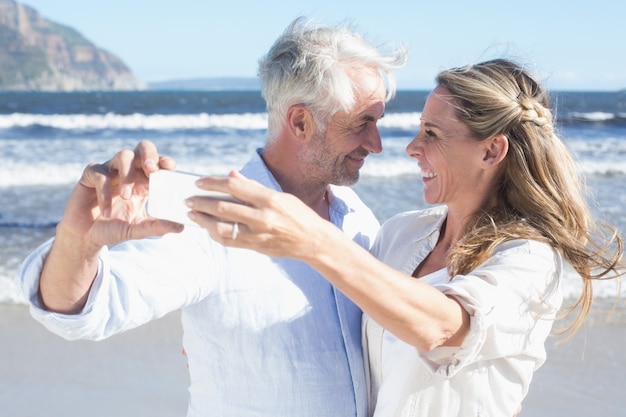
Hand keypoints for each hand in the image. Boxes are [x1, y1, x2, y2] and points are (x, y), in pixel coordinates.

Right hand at [58, 140, 182, 251]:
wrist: (85, 237)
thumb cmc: (113, 229)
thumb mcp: (137, 229)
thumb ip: (156, 227)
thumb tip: (180, 227)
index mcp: (143, 180)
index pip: (158, 163)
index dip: (164, 161)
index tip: (170, 166)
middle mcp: (129, 171)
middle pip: (143, 148)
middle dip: (149, 155)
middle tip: (152, 169)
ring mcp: (110, 170)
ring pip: (123, 156)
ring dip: (128, 175)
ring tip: (127, 196)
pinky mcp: (90, 175)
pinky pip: (100, 176)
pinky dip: (105, 193)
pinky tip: (107, 212)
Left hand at [187, 171, 329, 260]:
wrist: (313, 241)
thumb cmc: (297, 214)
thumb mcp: (280, 195)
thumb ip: (254, 187)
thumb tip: (232, 174)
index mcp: (269, 198)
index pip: (234, 185)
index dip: (213, 182)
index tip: (199, 182)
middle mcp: (263, 217)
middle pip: (223, 207)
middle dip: (201, 202)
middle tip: (188, 199)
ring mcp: (259, 234)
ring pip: (222, 227)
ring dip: (203, 220)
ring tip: (193, 215)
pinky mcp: (256, 247)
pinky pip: (229, 241)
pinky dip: (215, 235)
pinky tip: (207, 229)